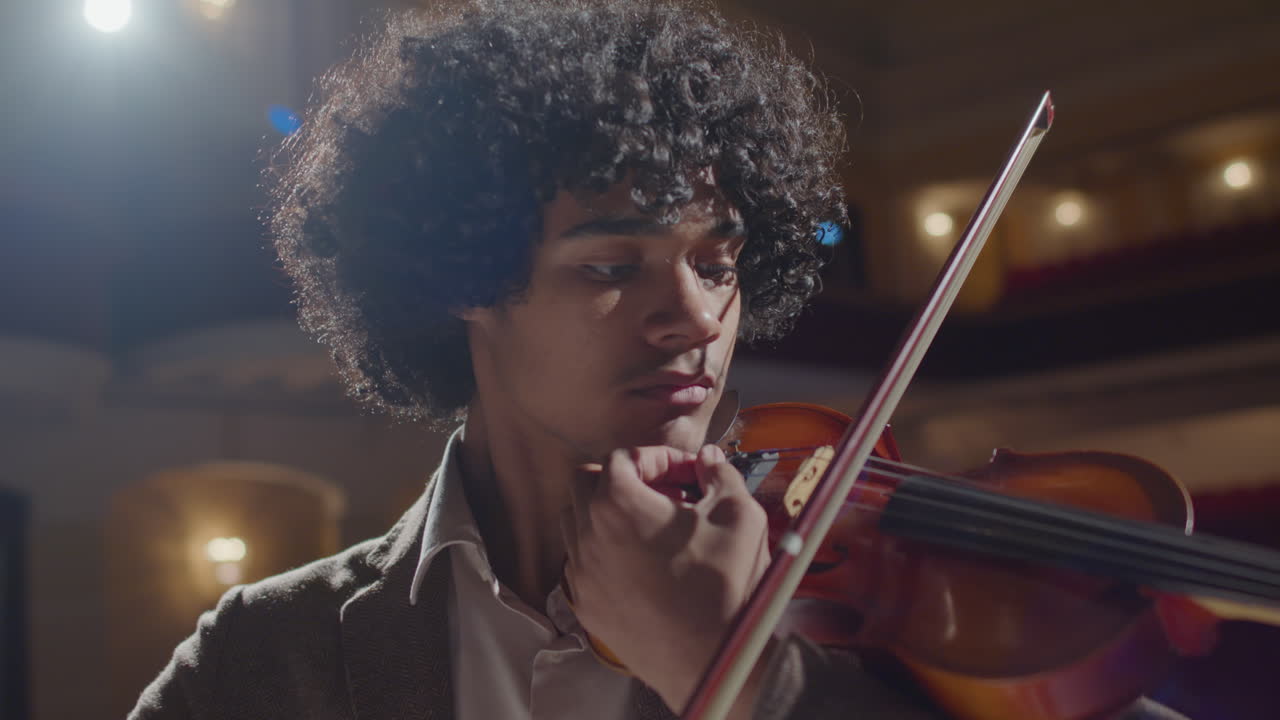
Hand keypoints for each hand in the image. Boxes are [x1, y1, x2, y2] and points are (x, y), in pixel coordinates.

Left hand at [561, 444, 772, 713]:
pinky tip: (639, 563)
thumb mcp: (739, 516)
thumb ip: (721, 476)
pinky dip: (601, 552)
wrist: (711, 660)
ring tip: (649, 527)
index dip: (658, 458)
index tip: (686, 473)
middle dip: (623, 479)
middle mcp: (588, 536)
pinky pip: (580, 564)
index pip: (622, 458)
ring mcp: (582, 574)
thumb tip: (710, 460)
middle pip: (585, 483)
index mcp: (619, 505)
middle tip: (663, 493)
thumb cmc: (724, 587)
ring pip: (574, 523)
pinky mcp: (586, 606)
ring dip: (606, 514)